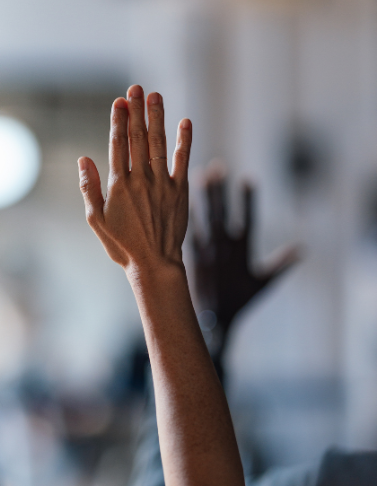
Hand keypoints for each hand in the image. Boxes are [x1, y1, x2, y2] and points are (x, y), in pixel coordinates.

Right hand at [78, 86, 191, 276]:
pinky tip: (185, 122)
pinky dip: (184, 141)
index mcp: (119, 186)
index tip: (119, 101)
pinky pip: (182, 160)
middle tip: (136, 88)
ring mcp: (162, 184)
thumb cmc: (122, 245)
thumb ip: (88, 188)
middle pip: (138, 138)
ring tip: (155, 96)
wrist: (155, 264)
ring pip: (159, 144)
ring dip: (157, 118)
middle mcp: (141, 180)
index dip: (118, 121)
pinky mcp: (180, 191)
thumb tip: (83, 159)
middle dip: (136, 111)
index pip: (118, 145)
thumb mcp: (96, 220)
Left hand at [192, 166, 298, 332]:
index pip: (248, 219)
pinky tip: (183, 198)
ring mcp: (206, 250)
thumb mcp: (263, 284)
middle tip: (217, 167)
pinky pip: (189, 230)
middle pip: (222, 213)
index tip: (248, 179)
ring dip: (202, 196)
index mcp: (242, 252)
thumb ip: (281, 264)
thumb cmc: (240, 301)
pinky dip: (187, 214)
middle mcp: (223, 248)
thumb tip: (302, 249)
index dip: (248, 200)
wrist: (212, 319)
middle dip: (220, 190)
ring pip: (204, 217)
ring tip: (200, 173)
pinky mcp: (191, 255)